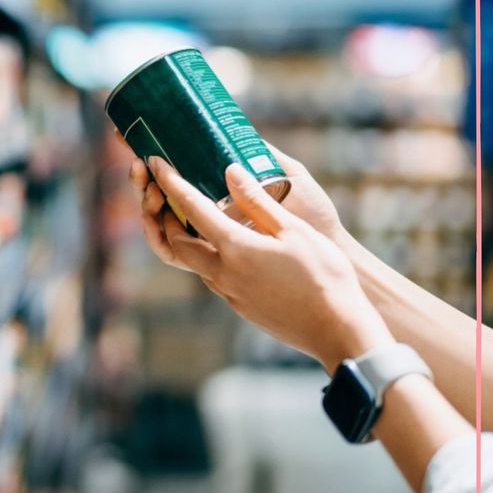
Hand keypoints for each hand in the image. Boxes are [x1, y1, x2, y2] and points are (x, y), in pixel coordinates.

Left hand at [146, 157, 392, 371]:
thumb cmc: (323, 276)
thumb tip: (230, 171)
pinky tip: (229, 248)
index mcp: (234, 248)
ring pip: (195, 262)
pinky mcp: (240, 306)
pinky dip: (209, 257)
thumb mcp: (293, 230)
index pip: (191, 207)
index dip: (171, 182)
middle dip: (168, 216)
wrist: (336, 330)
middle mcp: (222, 273)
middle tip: (171, 195)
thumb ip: (258, 201)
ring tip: (197, 218)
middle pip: (179, 241)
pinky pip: (214, 277)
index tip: (156, 162)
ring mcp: (229, 293)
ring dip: (188, 239)